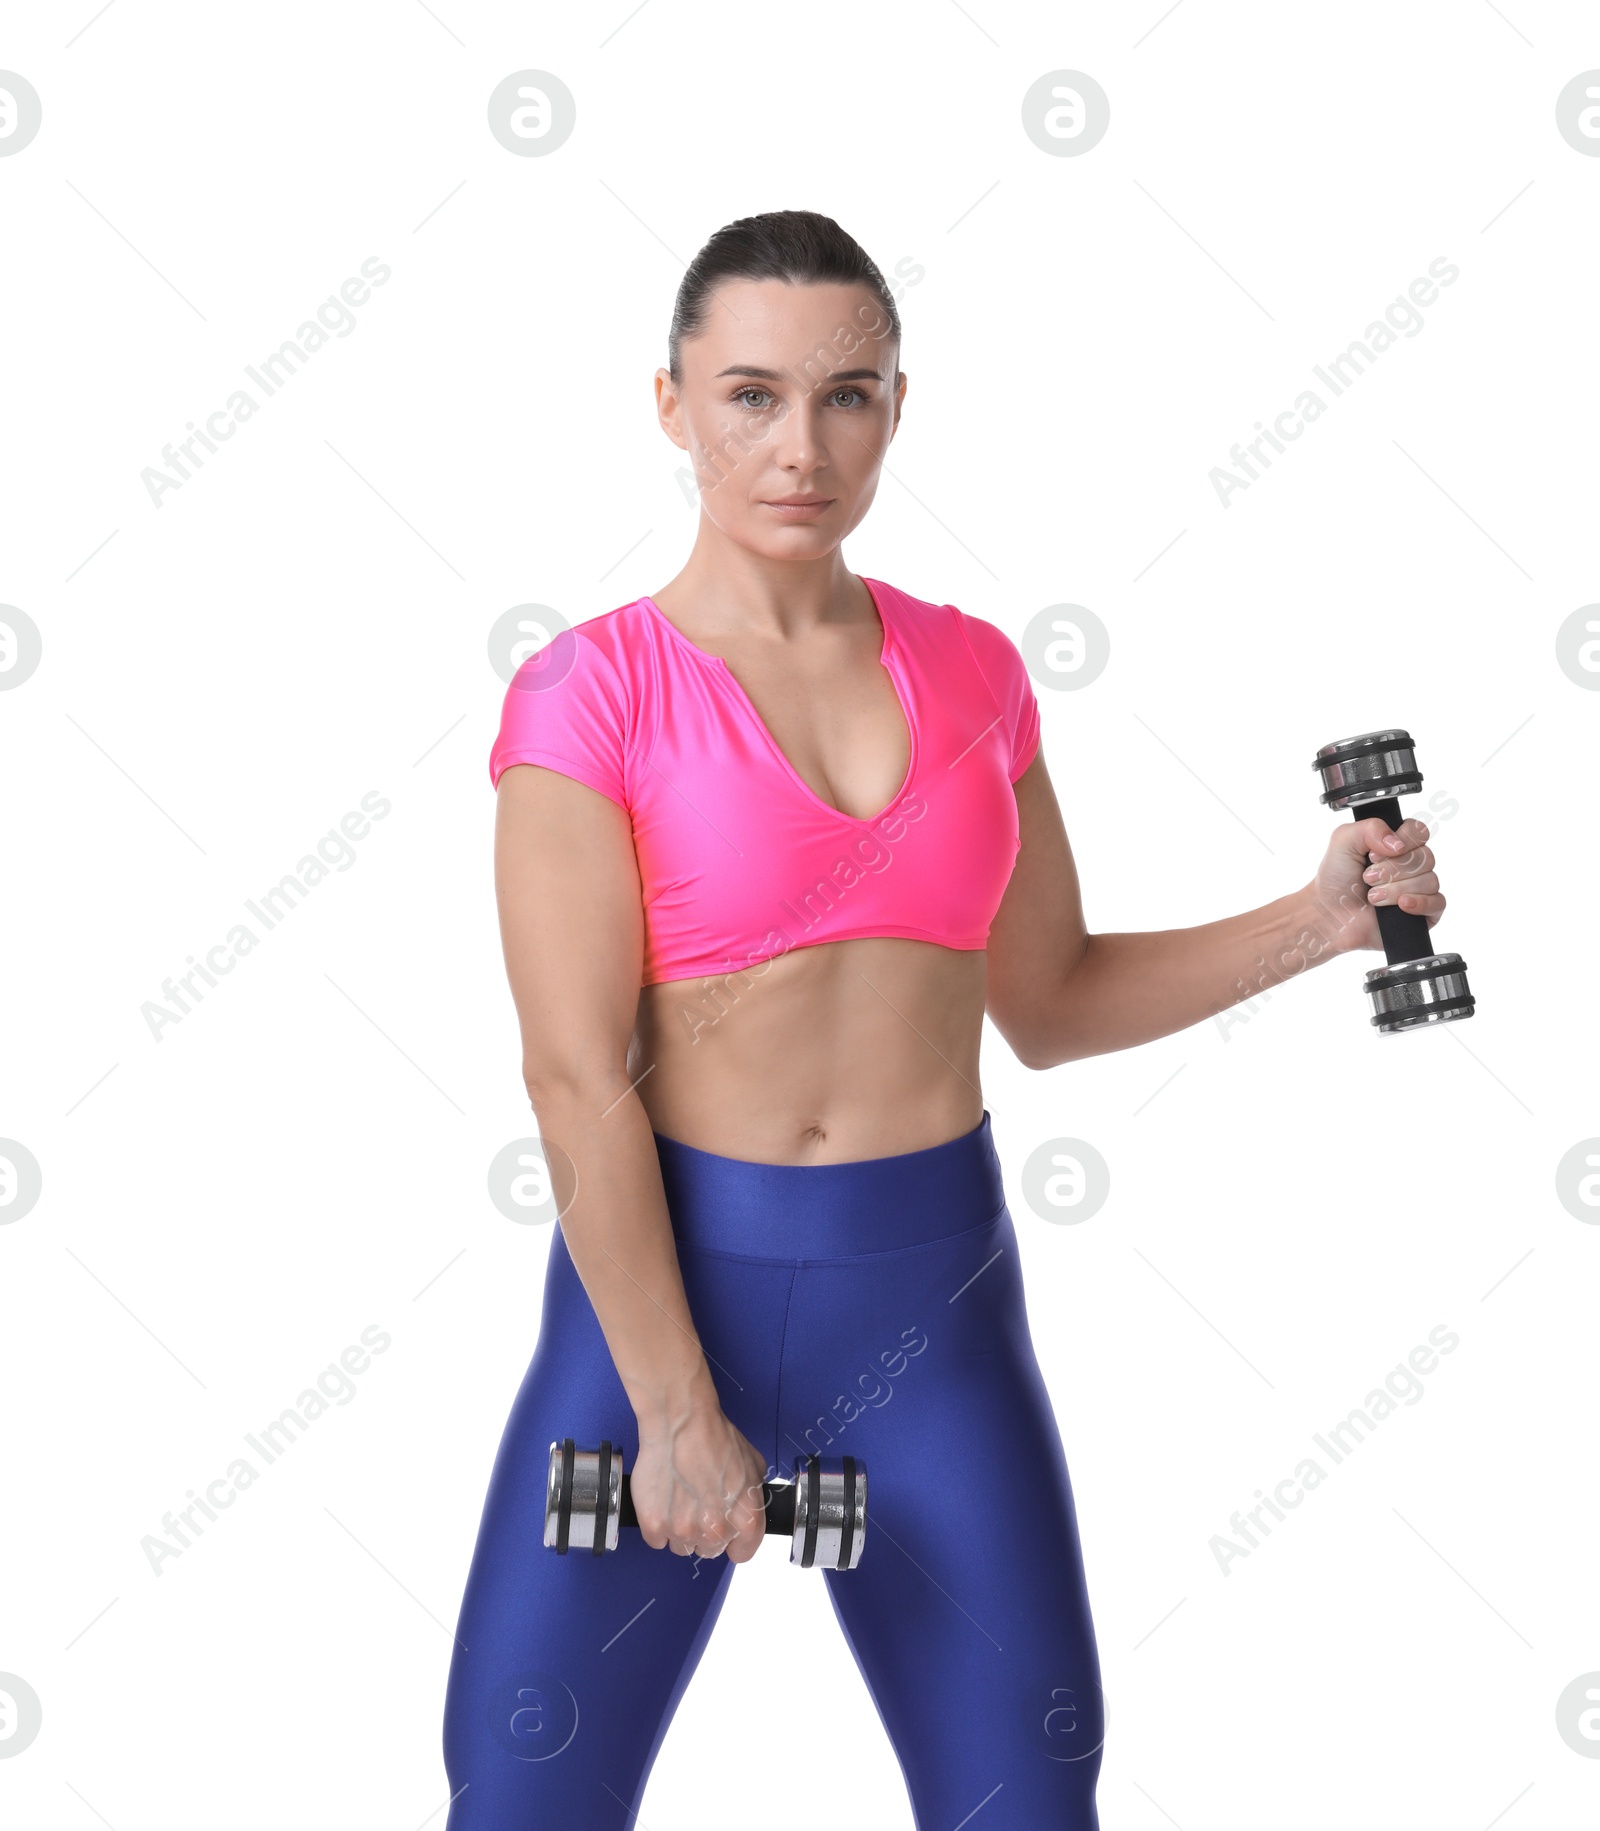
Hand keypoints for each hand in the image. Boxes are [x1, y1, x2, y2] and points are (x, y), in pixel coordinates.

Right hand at [629, 1404, 768, 1563]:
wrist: (680, 1420)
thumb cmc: (714, 1437)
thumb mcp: (754, 1464)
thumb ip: (754, 1496)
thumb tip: (746, 1507)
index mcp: (746, 1520)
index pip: (742, 1552)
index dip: (733, 1539)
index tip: (725, 1530)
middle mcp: (716, 1531)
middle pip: (709, 1550)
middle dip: (705, 1531)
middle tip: (698, 1502)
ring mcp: (683, 1530)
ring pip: (681, 1546)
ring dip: (680, 1528)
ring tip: (679, 1496)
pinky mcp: (654, 1525)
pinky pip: (656, 1539)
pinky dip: (657, 1523)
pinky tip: (663, 1499)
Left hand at [1309, 815, 1445, 955]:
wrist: (1330, 916)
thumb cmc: (1335, 879)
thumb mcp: (1343, 841)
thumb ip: (1370, 827)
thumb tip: (1397, 843)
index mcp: (1397, 844)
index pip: (1419, 831)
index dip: (1401, 841)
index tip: (1373, 855)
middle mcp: (1411, 864)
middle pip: (1426, 856)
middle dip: (1392, 869)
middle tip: (1368, 878)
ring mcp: (1419, 889)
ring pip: (1430, 880)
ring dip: (1396, 888)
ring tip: (1373, 896)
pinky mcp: (1423, 913)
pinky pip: (1438, 903)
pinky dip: (1420, 903)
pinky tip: (1401, 905)